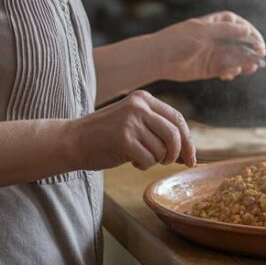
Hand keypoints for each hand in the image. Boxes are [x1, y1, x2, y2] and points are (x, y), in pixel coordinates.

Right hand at [65, 90, 195, 169]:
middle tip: (170, 163)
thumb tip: (188, 153)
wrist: (73, 140)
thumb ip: (158, 130)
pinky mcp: (124, 140)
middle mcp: (139, 107)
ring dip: (155, 160)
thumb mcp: (133, 122)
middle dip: (177, 154)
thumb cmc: (106, 136)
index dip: (188, 140)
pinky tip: (130, 160)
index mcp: (143, 99)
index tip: (192, 158)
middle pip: (174, 135)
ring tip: (139, 157)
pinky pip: (149, 160)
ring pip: (162, 150)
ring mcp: (131, 122)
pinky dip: (143, 165)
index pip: (177, 118)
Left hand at [154, 11, 265, 82]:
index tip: (257, 41)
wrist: (158, 59)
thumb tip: (246, 31)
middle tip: (260, 56)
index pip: (238, 25)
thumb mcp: (202, 31)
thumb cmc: (177, 39)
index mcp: (214, 24)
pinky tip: (232, 73)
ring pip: (235, 57)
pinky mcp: (210, 68)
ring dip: (245, 62)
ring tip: (251, 67)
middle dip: (250, 49)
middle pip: (240, 42)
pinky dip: (232, 71)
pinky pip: (227, 69)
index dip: (249, 32)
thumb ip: (225, 31)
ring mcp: (214, 54)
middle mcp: (216, 38)